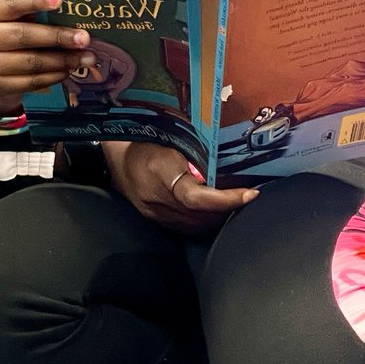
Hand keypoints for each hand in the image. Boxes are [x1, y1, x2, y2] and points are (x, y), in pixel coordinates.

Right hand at [0, 0, 95, 116]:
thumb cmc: (4, 40)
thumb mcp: (7, 22)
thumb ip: (30, 16)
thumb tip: (72, 12)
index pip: (9, 4)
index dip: (34, 1)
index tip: (60, 0)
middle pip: (23, 35)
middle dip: (58, 36)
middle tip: (84, 38)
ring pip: (31, 62)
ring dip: (63, 60)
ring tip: (86, 58)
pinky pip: (33, 81)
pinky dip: (54, 75)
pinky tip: (68, 70)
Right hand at [101, 140, 257, 235]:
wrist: (115, 157)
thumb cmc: (145, 139)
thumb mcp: (171, 137)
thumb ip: (196, 151)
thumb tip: (229, 158)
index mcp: (159, 172)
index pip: (196, 198)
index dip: (225, 200)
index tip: (249, 194)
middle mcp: (156, 199)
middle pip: (201, 215)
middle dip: (229, 207)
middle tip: (248, 194)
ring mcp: (155, 213)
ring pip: (196, 225)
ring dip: (219, 216)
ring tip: (236, 202)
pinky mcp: (156, 220)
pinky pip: (187, 226)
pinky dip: (205, 219)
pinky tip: (216, 210)